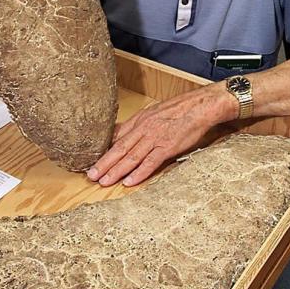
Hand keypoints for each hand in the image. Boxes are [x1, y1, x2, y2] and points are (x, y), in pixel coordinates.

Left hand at [86, 84, 232, 186]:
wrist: (199, 107)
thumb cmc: (178, 110)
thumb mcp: (152, 112)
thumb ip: (136, 125)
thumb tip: (119, 134)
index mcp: (139, 120)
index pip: (116, 138)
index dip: (102, 151)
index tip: (90, 161)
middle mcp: (143, 129)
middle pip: (119, 149)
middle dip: (103, 164)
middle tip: (90, 176)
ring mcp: (155, 138)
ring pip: (131, 157)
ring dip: (116, 171)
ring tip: (104, 181)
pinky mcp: (168, 147)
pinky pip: (150, 162)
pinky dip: (139, 173)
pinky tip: (129, 182)